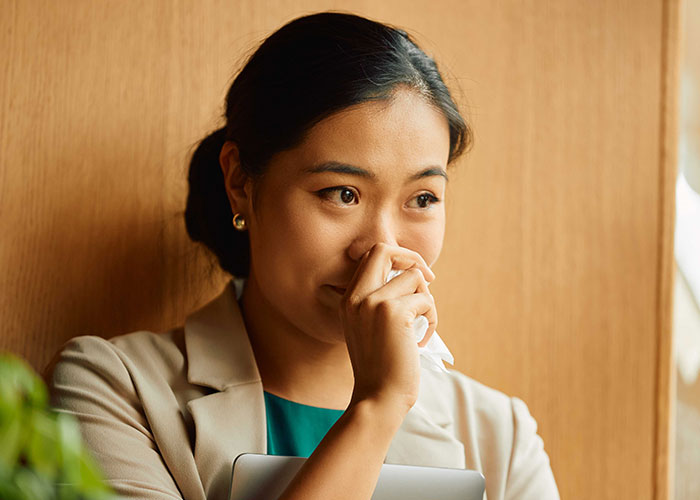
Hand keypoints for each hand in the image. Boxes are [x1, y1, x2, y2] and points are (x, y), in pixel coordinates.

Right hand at [339, 243, 436, 416]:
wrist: (378, 398)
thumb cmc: (381, 368)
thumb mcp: (370, 328)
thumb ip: (381, 301)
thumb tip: (415, 276)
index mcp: (349, 299)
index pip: (371, 255)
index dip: (397, 257)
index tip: (414, 274)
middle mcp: (357, 297)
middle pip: (384, 249)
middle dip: (412, 259)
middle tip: (429, 280)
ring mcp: (374, 303)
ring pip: (414, 277)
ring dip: (427, 300)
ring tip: (422, 326)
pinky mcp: (394, 313)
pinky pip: (426, 300)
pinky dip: (432, 319)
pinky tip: (421, 341)